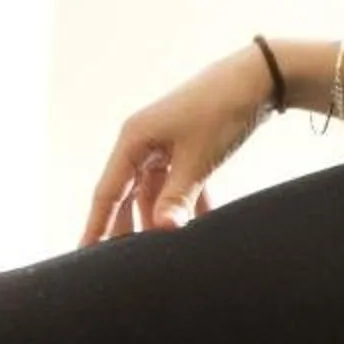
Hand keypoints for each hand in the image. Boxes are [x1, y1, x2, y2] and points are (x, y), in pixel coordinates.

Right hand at [80, 46, 275, 244]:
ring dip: (159, 219)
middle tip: (123, 266)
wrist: (258, 77)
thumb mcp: (198, 159)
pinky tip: (197, 228)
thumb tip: (161, 230)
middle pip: (126, 195)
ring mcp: (164, 144)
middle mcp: (142, 141)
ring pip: (153, 192)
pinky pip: (177, 183)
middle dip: (126, 229)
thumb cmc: (221, 111)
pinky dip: (185, 204)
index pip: (107, 193)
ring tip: (159, 253)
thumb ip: (177, 197)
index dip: (96, 226)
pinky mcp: (185, 146)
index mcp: (133, 139)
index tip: (85, 254)